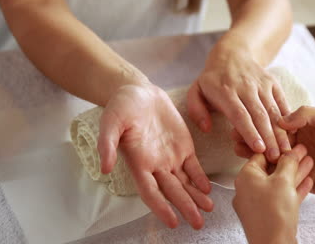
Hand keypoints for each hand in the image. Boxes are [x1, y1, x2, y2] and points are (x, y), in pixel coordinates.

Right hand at [97, 84, 212, 228]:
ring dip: (196, 197)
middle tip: (199, 223)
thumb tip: (104, 168)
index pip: (151, 192)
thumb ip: (107, 144)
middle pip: (172, 191)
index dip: (161, 208)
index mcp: (139, 163)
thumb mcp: (111, 122)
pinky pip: (193, 166)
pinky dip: (200, 178)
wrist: (137, 91)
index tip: (173, 222)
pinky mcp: (183, 146)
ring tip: (209, 209)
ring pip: (185, 182)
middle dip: (186, 207)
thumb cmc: (121, 107)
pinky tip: (208, 188)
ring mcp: (170, 156)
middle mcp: (156, 165)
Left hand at [187, 42, 290, 162]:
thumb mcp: (195, 92)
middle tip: (276, 157)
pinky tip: (293, 134)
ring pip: (273, 111)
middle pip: (259, 115)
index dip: (249, 132)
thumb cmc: (212, 80)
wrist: (232, 54)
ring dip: (281, 132)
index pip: (239, 114)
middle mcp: (245, 87)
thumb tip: (206, 128)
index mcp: (225, 92)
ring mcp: (262, 84)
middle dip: (269, 137)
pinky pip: (282, 102)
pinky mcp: (273, 83)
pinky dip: (288, 118)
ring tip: (287, 150)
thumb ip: (196, 111)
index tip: (258, 148)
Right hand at [233, 106, 314, 196]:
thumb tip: (280, 119)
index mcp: (307, 128)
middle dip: (254, 138)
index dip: (262, 123)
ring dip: (258, 154)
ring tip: (240, 150)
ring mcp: (302, 163)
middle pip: (273, 141)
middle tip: (237, 137)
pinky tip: (257, 167)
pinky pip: (284, 175)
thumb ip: (306, 115)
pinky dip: (270, 172)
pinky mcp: (304, 180)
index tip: (245, 121)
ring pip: (274, 158)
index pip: (279, 124)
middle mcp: (301, 144)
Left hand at [233, 144, 313, 243]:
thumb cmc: (274, 213)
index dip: (279, 147)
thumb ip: (288, 162)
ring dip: (294, 174)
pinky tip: (308, 182)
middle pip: (271, 169)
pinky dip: (293, 190)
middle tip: (304, 152)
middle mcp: (247, 189)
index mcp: (245, 177)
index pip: (261, 154)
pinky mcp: (266, 215)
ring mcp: (256, 203)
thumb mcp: (283, 180)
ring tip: (310, 164)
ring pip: (277, 184)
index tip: (292, 143)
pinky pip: (280, 197)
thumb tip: (290, 152)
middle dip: (290, 161)